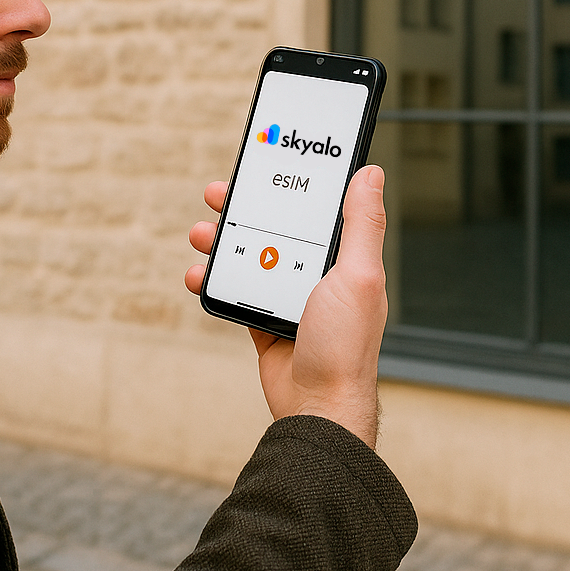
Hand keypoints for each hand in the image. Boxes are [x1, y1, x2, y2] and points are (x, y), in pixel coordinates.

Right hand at [185, 166, 387, 448]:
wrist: (317, 407)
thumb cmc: (346, 346)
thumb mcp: (359, 275)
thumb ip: (362, 225)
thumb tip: (371, 174)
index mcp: (343, 259)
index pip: (316, 209)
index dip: (290, 184)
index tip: (266, 163)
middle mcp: (316, 274)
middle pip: (274, 228)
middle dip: (244, 209)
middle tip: (218, 194)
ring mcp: (288, 298)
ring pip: (248, 256)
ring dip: (221, 242)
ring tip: (201, 233)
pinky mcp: (264, 321)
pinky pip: (233, 291)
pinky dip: (213, 280)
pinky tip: (198, 274)